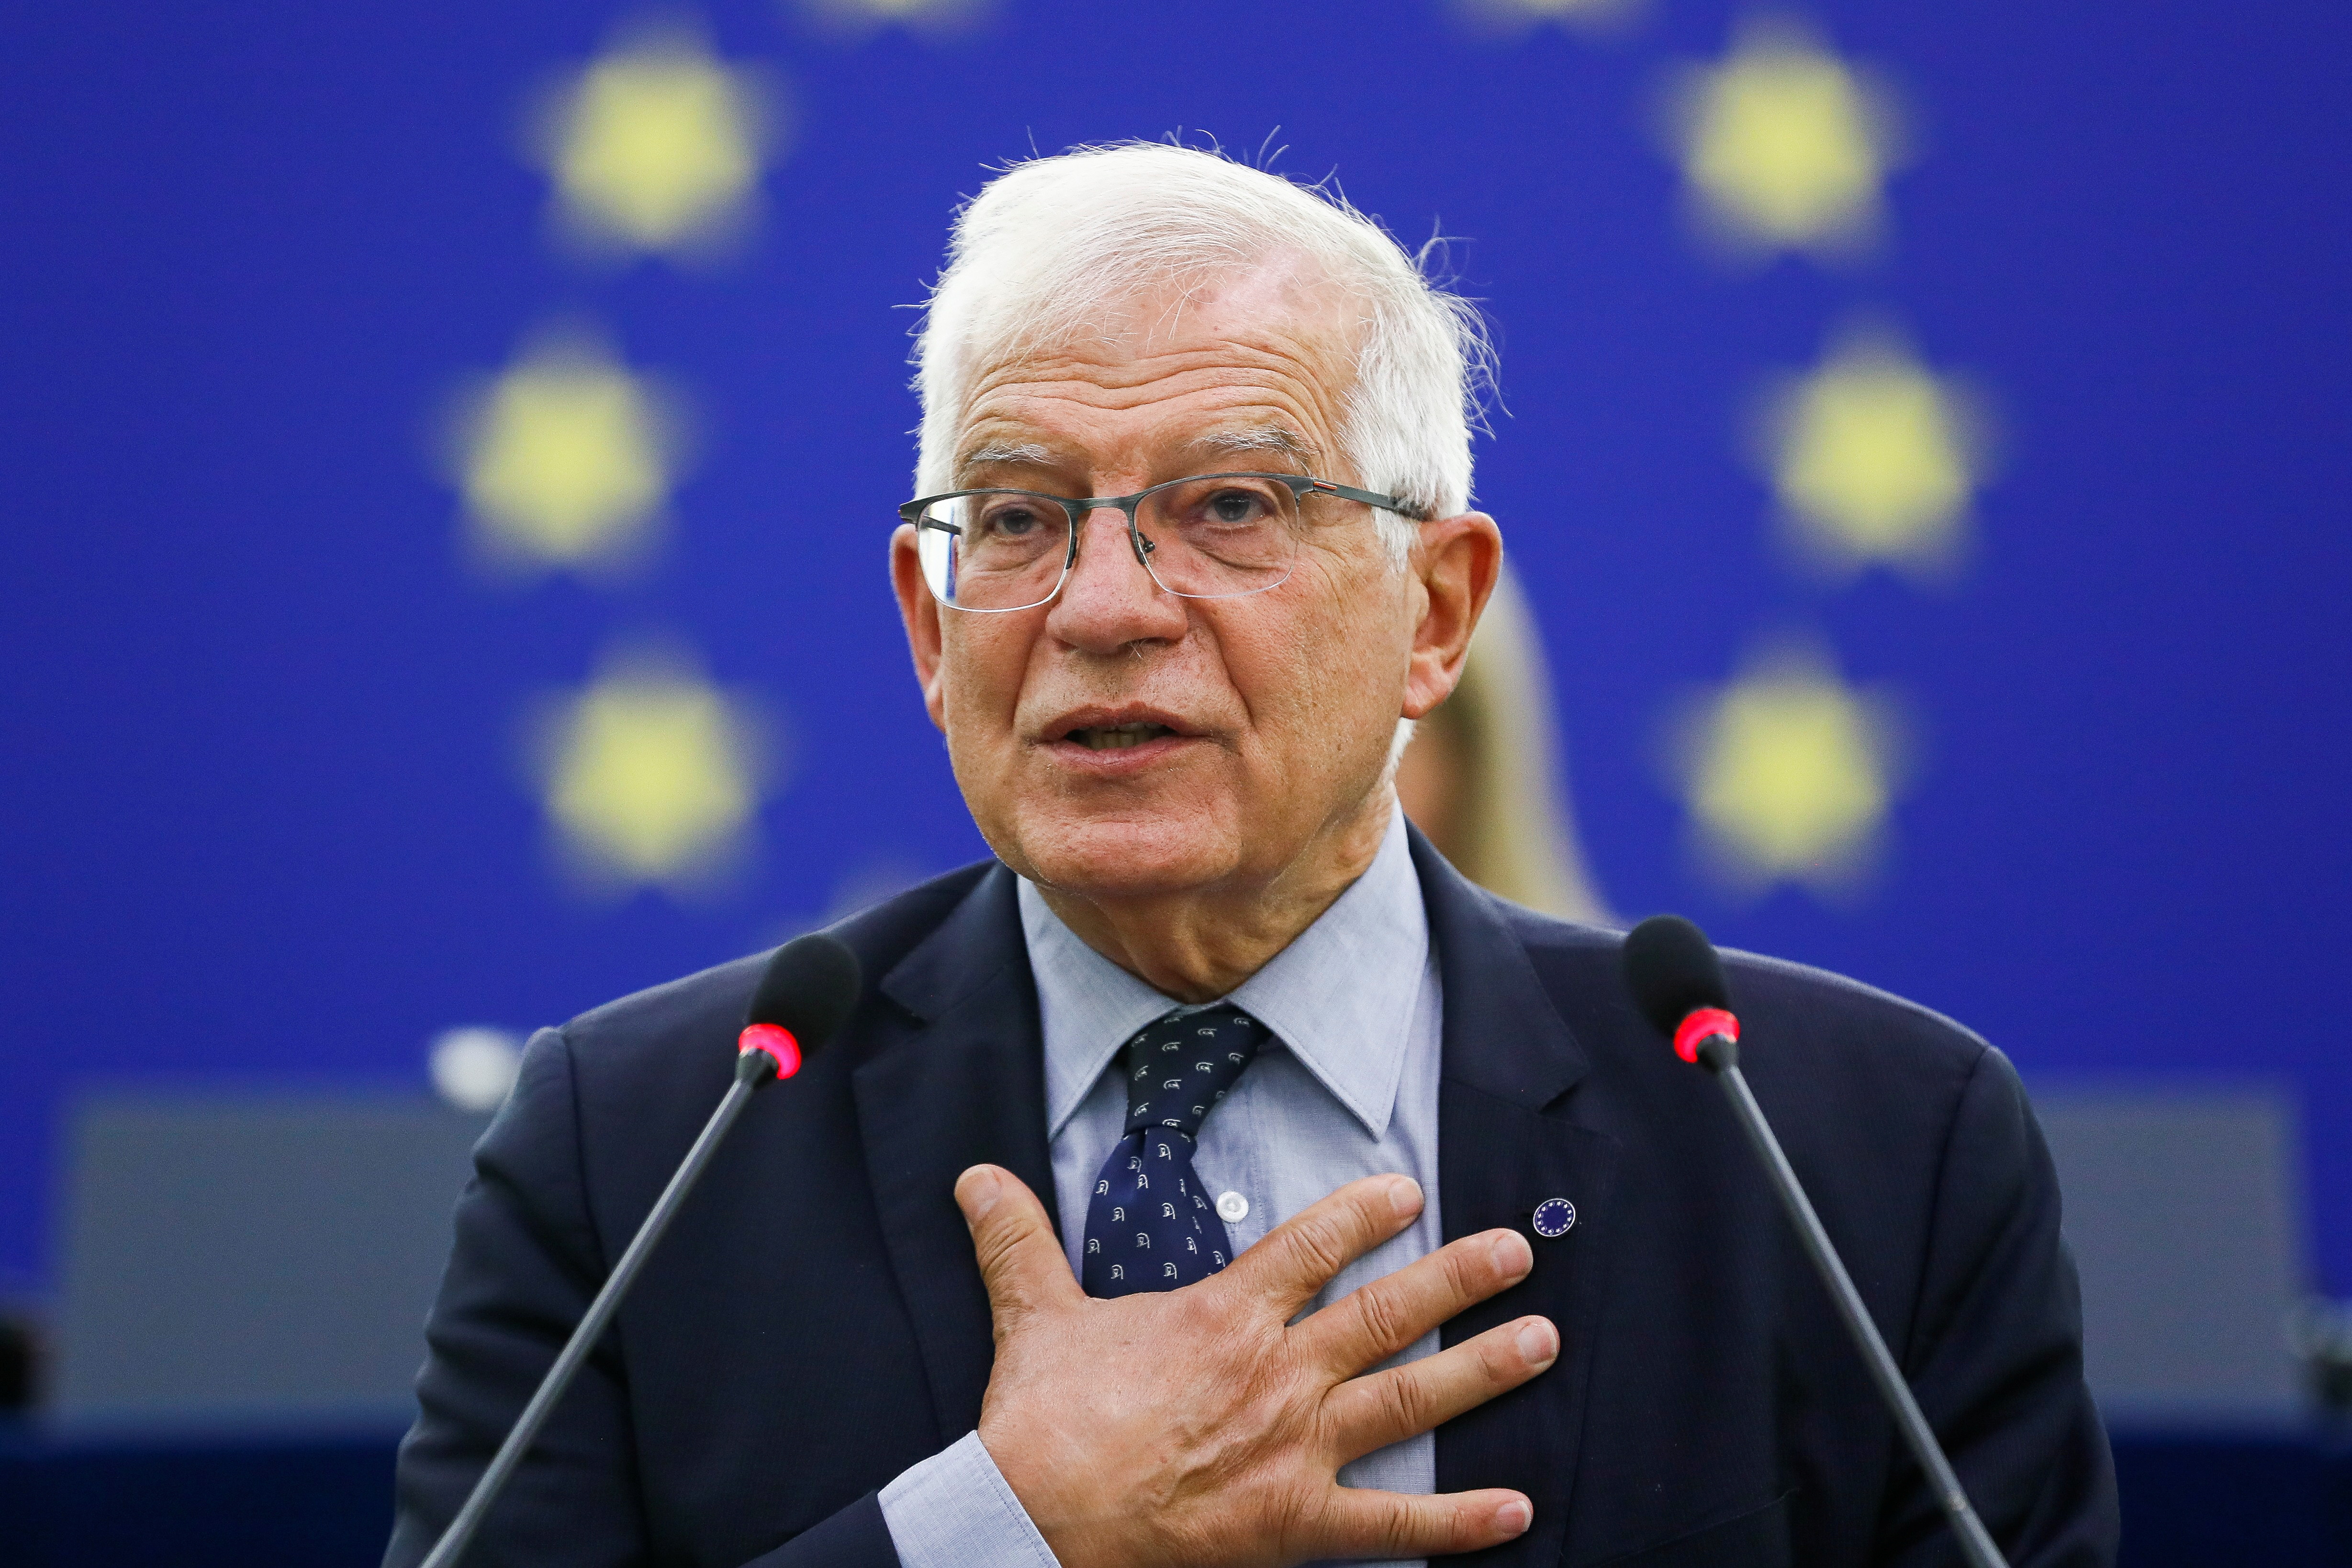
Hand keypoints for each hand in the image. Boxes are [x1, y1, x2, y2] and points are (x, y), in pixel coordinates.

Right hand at [956, 1165, 1557, 1567]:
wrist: (1034, 1516)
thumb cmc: (1042, 1422)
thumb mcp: (1033, 1315)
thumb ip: (1017, 1241)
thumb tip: (975, 1175)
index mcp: (1224, 1318)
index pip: (1310, 1248)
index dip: (1363, 1215)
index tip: (1408, 1191)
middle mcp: (1277, 1374)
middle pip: (1385, 1313)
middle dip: (1459, 1279)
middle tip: (1518, 1253)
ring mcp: (1296, 1449)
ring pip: (1409, 1399)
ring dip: (1483, 1371)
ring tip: (1543, 1342)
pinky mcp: (1296, 1522)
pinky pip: (1393, 1524)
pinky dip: (1458, 1521)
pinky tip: (1518, 1508)